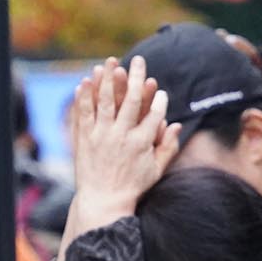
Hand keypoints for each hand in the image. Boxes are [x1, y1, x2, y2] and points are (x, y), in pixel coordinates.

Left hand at [70, 56, 179, 222]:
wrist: (102, 200)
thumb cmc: (133, 186)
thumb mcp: (156, 170)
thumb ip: (168, 147)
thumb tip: (177, 125)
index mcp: (142, 143)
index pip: (153, 114)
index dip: (157, 99)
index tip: (158, 88)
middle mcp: (121, 136)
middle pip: (132, 101)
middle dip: (136, 78)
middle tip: (138, 60)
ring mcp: (101, 136)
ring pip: (106, 102)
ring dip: (109, 80)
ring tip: (111, 62)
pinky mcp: (84, 138)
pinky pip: (84, 113)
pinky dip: (85, 96)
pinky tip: (85, 81)